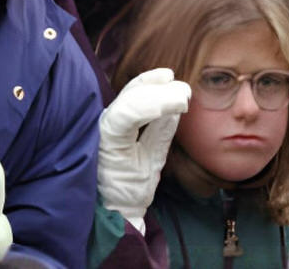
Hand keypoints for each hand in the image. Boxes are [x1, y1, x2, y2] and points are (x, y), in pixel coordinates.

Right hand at [98, 68, 191, 233]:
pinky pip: (125, 117)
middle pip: (131, 94)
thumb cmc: (128, 185)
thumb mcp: (151, 155)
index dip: (149, 81)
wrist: (116, 214)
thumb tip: (176, 107)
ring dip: (159, 96)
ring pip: (129, 102)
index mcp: (116, 124)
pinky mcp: (105, 141)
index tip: (169, 74)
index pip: (130, 94)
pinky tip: (168, 107)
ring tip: (182, 97)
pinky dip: (147, 108)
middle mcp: (106, 123)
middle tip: (184, 89)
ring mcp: (103, 131)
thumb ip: (160, 131)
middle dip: (159, 88)